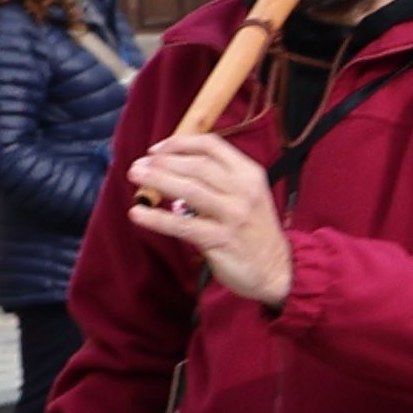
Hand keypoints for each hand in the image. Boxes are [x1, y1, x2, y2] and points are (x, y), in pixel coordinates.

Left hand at [125, 132, 292, 307]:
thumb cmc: (254, 230)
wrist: (278, 269)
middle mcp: (244, 191)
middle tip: (138, 165)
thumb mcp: (247, 195)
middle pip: (197, 166)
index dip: (180, 144)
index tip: (156, 150)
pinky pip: (182, 226)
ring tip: (134, 176)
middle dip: (163, 162)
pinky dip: (156, 218)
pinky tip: (137, 213)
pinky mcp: (221, 240)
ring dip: (158, 180)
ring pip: (189, 190)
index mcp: (250, 174)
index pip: (212, 146)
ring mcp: (233, 215)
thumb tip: (172, 167)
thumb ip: (218, 180)